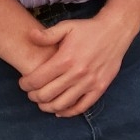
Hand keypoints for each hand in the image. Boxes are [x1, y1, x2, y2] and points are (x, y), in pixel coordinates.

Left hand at [18, 14, 135, 116]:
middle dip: (33, 96)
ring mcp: (89, 83)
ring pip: (61, 104)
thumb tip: (29, 36)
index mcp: (65, 59)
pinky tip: (59, 110)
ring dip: (47, 106)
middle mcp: (77, 73)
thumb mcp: (67, 26)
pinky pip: (81, 107)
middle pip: (46, 95)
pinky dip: (68, 112)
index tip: (23, 83)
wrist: (116, 31)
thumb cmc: (89, 29)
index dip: (25, 84)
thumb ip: (47, 34)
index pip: (37, 80)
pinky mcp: (100, 88)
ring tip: (43, 101)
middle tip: (31, 92)